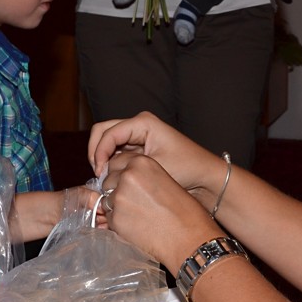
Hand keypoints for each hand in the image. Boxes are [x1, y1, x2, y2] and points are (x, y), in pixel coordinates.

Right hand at [90, 112, 221, 201]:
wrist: (204, 177)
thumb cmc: (186, 169)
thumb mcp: (154, 166)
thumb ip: (125, 165)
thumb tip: (102, 170)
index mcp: (143, 122)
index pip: (108, 132)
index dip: (99, 152)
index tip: (100, 173)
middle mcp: (138, 125)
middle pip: (102, 131)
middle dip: (96, 152)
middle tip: (97, 174)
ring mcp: (137, 136)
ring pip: (106, 142)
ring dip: (101, 158)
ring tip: (104, 179)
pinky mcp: (137, 149)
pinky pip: (115, 152)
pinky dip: (109, 163)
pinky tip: (111, 179)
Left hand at [99, 152, 218, 271]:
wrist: (189, 237)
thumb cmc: (185, 211)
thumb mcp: (164, 180)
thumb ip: (142, 176)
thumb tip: (122, 181)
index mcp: (142, 162)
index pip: (116, 162)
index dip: (121, 174)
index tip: (129, 184)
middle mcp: (128, 176)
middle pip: (108, 180)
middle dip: (116, 190)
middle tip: (135, 203)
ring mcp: (119, 197)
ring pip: (106, 200)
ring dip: (116, 207)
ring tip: (138, 216)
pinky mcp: (116, 219)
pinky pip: (109, 218)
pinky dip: (118, 223)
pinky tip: (136, 226)